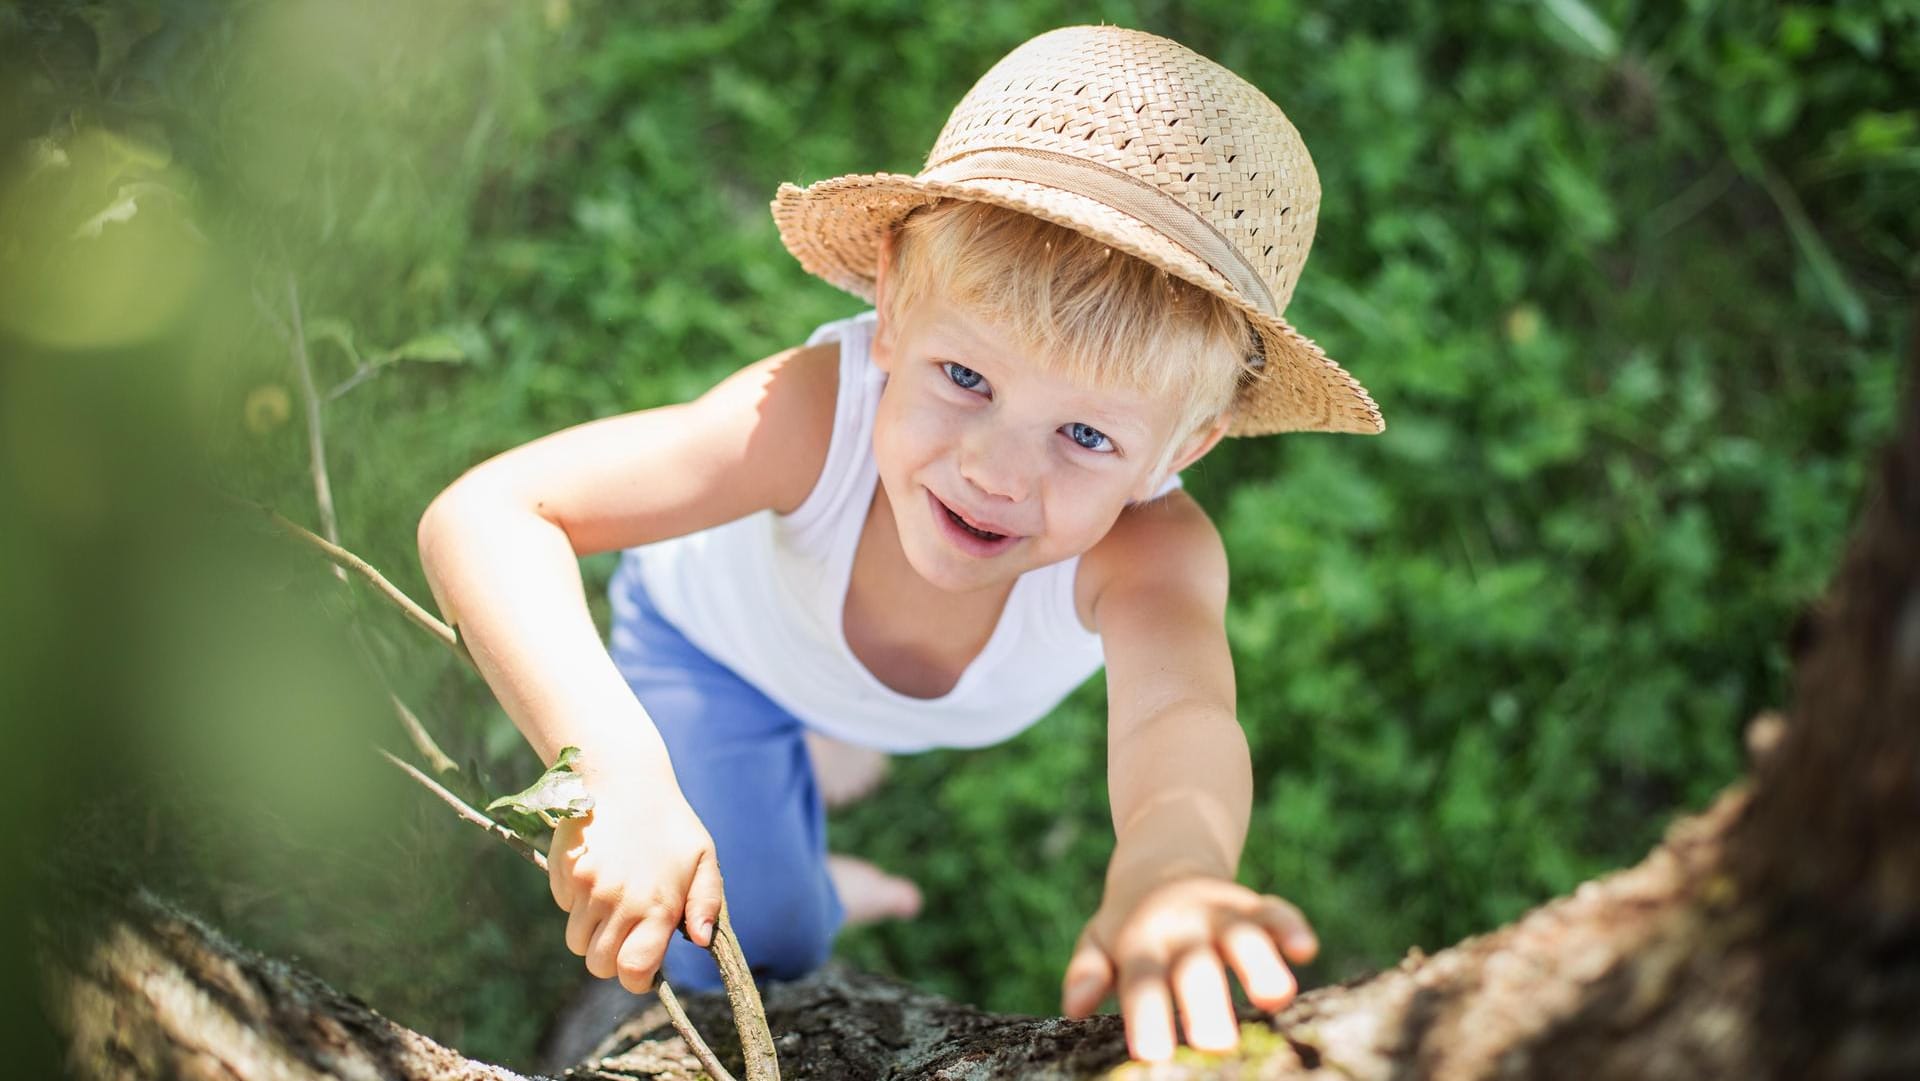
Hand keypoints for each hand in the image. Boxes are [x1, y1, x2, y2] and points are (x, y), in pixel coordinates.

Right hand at [547, 777, 724, 994]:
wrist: (623, 777)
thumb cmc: (670, 824)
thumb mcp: (703, 857)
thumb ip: (706, 903)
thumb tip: (702, 940)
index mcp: (656, 903)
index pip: (633, 970)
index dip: (636, 979)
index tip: (642, 970)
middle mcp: (618, 900)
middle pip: (599, 964)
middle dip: (613, 958)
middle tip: (628, 933)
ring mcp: (586, 887)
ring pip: (577, 941)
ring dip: (593, 933)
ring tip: (614, 901)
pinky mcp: (563, 872)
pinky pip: (564, 908)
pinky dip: (577, 903)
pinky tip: (597, 874)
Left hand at [1060, 876, 1317, 1061]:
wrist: (1162, 857)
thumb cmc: (1128, 923)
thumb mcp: (1098, 940)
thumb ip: (1087, 971)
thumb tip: (1075, 1006)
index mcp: (1139, 945)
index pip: (1142, 984)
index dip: (1148, 1016)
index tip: (1152, 1053)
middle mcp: (1181, 929)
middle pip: (1195, 968)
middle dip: (1206, 1005)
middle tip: (1215, 1044)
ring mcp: (1219, 915)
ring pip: (1241, 937)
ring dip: (1258, 964)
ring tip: (1274, 997)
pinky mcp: (1253, 906)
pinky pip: (1276, 912)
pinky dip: (1291, 927)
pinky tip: (1305, 949)